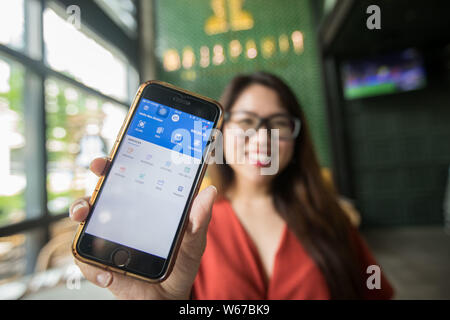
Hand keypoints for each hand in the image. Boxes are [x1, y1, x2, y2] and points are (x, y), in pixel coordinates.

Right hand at [69, 157, 216, 299]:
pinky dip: (89, 263)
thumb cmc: (180, 266)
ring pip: (87, 218)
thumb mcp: (193, 242)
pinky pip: (86, 260)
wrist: (169, 299)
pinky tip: (104, 270)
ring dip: (81, 209)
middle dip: (100, 176)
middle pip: (105, 191)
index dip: (124, 163)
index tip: (121, 151)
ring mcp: (108, 239)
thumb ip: (199, 220)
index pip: (132, 179)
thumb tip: (210, 191)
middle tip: (100, 167)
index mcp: (144, 208)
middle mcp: (122, 218)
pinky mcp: (99, 264)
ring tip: (84, 212)